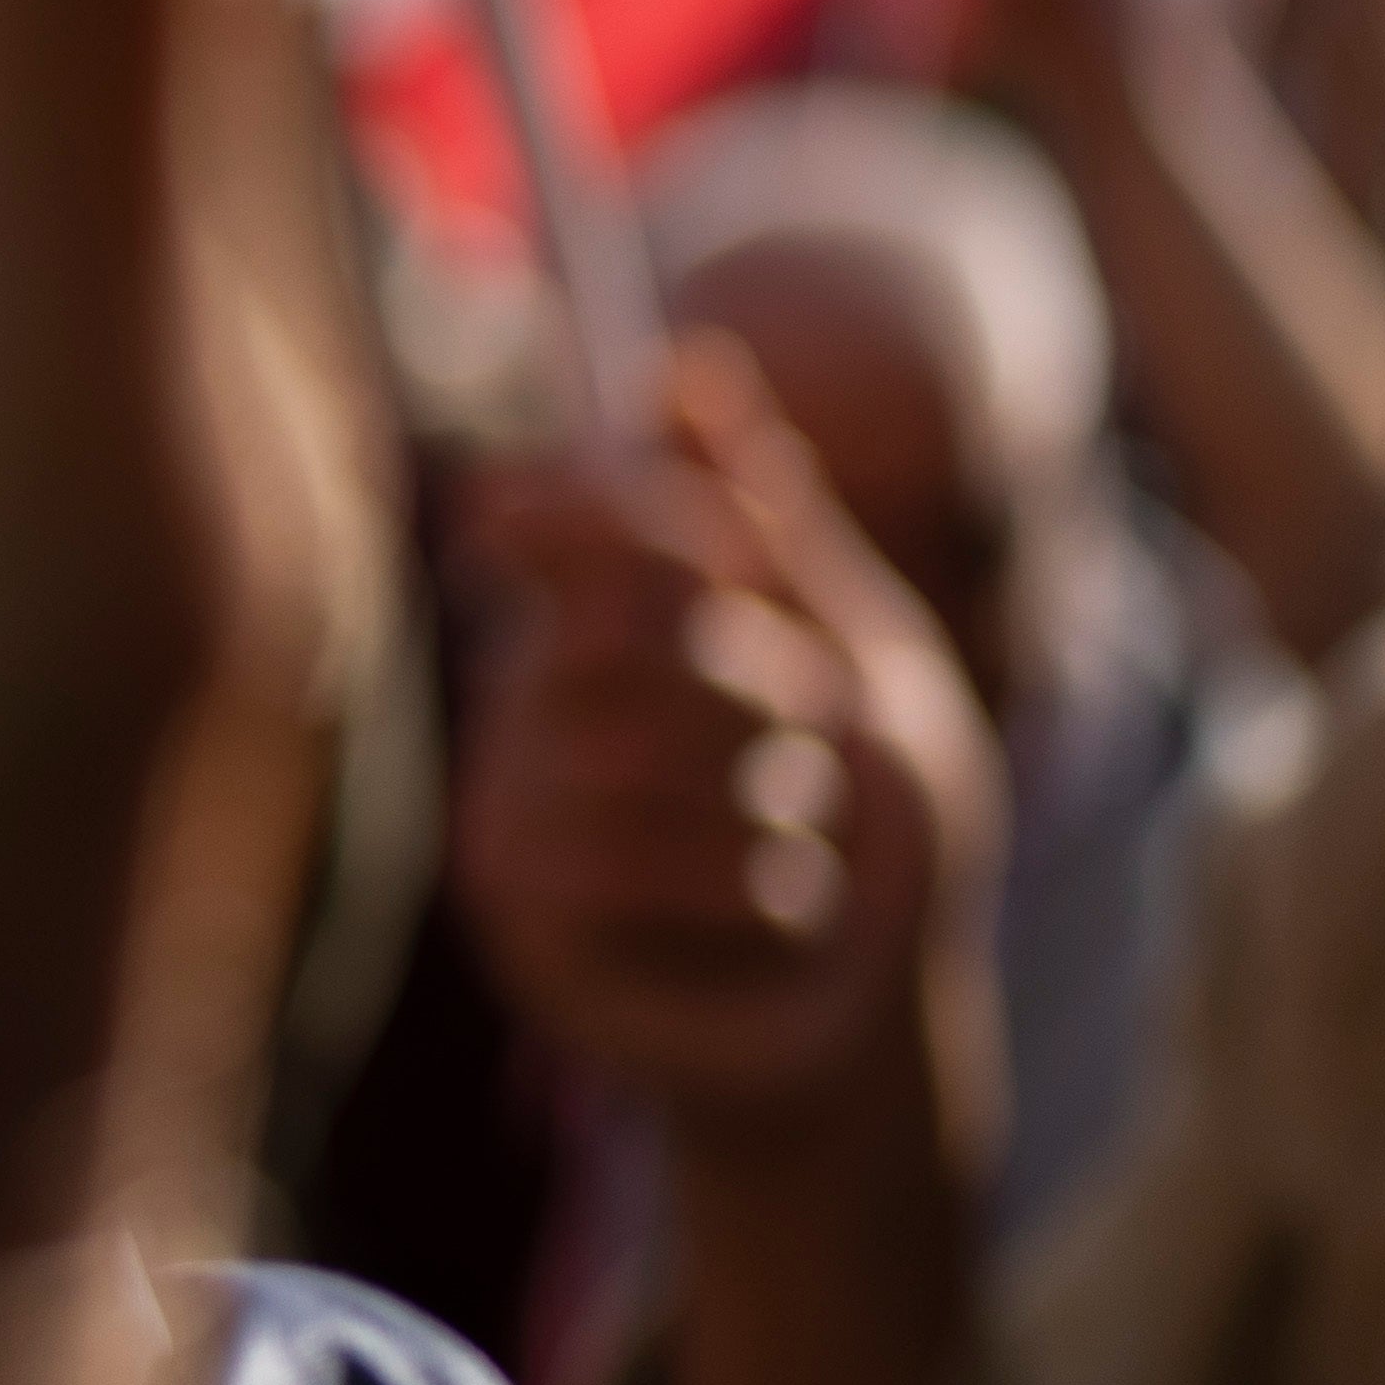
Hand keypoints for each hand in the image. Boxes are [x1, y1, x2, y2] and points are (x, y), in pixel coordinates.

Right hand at [452, 348, 1001, 1384]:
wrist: (875, 1022)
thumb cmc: (871, 832)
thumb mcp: (860, 656)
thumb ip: (769, 520)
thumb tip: (682, 362)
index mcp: (599, 623)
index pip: (581, 520)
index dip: (636, 519)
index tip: (719, 565)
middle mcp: (531, 699)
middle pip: (633, 632)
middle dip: (771, 692)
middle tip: (818, 752)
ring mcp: (510, 800)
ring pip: (635, 752)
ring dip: (776, 805)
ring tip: (802, 849)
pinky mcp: (518, 908)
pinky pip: (624, 858)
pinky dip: (759, 885)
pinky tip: (781, 912)